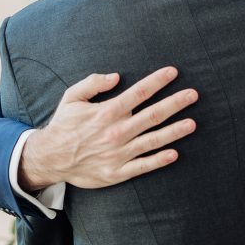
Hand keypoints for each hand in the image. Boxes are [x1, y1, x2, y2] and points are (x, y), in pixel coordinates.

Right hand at [17, 67, 197, 191]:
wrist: (50, 158)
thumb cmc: (64, 125)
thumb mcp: (71, 98)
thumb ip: (92, 83)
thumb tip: (116, 76)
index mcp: (107, 112)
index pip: (139, 93)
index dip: (158, 81)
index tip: (173, 72)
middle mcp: (116, 131)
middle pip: (153, 115)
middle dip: (176, 103)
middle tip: (194, 95)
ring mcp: (119, 153)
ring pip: (153, 140)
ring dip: (175, 131)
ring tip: (193, 123)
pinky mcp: (117, 172)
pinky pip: (143, 165)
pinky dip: (160, 160)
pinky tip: (175, 153)